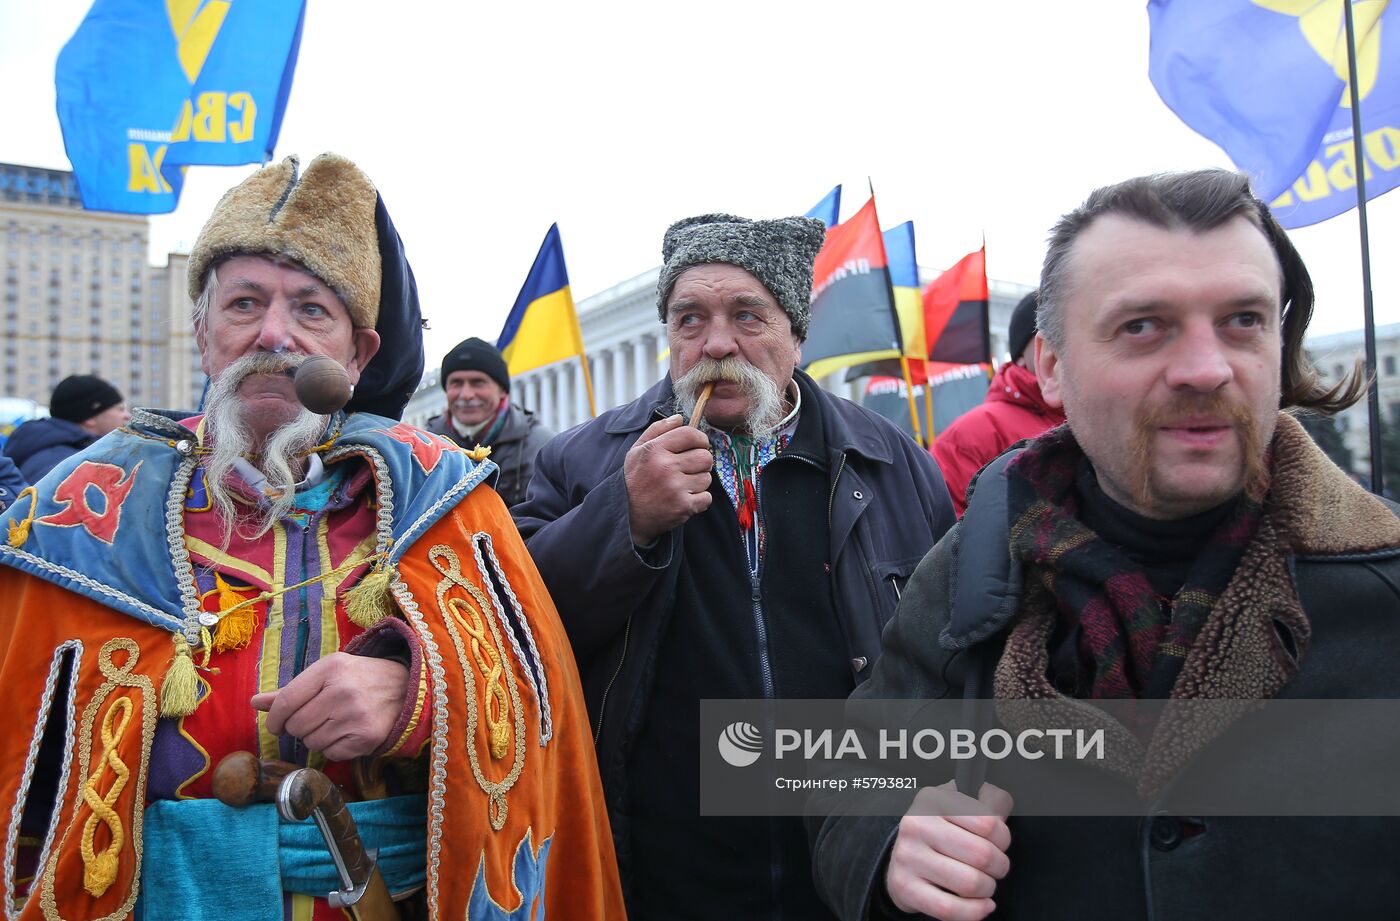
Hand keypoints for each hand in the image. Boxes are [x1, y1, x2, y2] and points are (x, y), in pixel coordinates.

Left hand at [250, 652, 407, 760]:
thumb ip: (291, 690)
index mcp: (330, 669)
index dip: (275, 719)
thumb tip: (255, 703)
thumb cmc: (359, 678)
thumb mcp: (328, 673)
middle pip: (296, 726)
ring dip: (318, 737)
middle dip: (300, 728)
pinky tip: (348, 732)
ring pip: (312, 743)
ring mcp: (356, 716)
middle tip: (316, 719)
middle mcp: (342, 691)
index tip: (277, 726)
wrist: (407, 687)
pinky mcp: (366, 737)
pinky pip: (331, 754)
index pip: (286, 702)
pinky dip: (335, 747)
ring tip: (336, 723)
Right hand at [623, 414, 712, 545]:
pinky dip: (699, 500)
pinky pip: (707, 498)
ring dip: (698, 482)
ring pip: (707, 478)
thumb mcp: (637, 450)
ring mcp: (675, 488)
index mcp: (655, 450)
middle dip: (701, 462)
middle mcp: (666, 467)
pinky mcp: (683, 506)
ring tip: (683, 485)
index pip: (690, 434)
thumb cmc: (633, 480)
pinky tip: (685, 499)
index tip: (698, 445)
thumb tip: (680, 417)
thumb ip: (657, 430)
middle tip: (690, 468)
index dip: (700, 439)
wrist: (625, 515)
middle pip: (705, 456)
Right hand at [885, 781, 1012, 920]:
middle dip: (999, 866)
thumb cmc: (943, 828)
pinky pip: (949, 908)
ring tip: (984, 883)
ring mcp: (908, 857)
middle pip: (981, 855)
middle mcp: (916, 824)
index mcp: (933, 799)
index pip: (988, 823)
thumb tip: (1001, 811)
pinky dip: (975, 911)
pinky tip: (982, 904)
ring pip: (970, 883)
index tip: (999, 843)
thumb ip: (992, 801)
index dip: (1003, 838)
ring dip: (988, 888)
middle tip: (995, 866)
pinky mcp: (905, 887)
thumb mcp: (964, 804)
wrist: (906, 854)